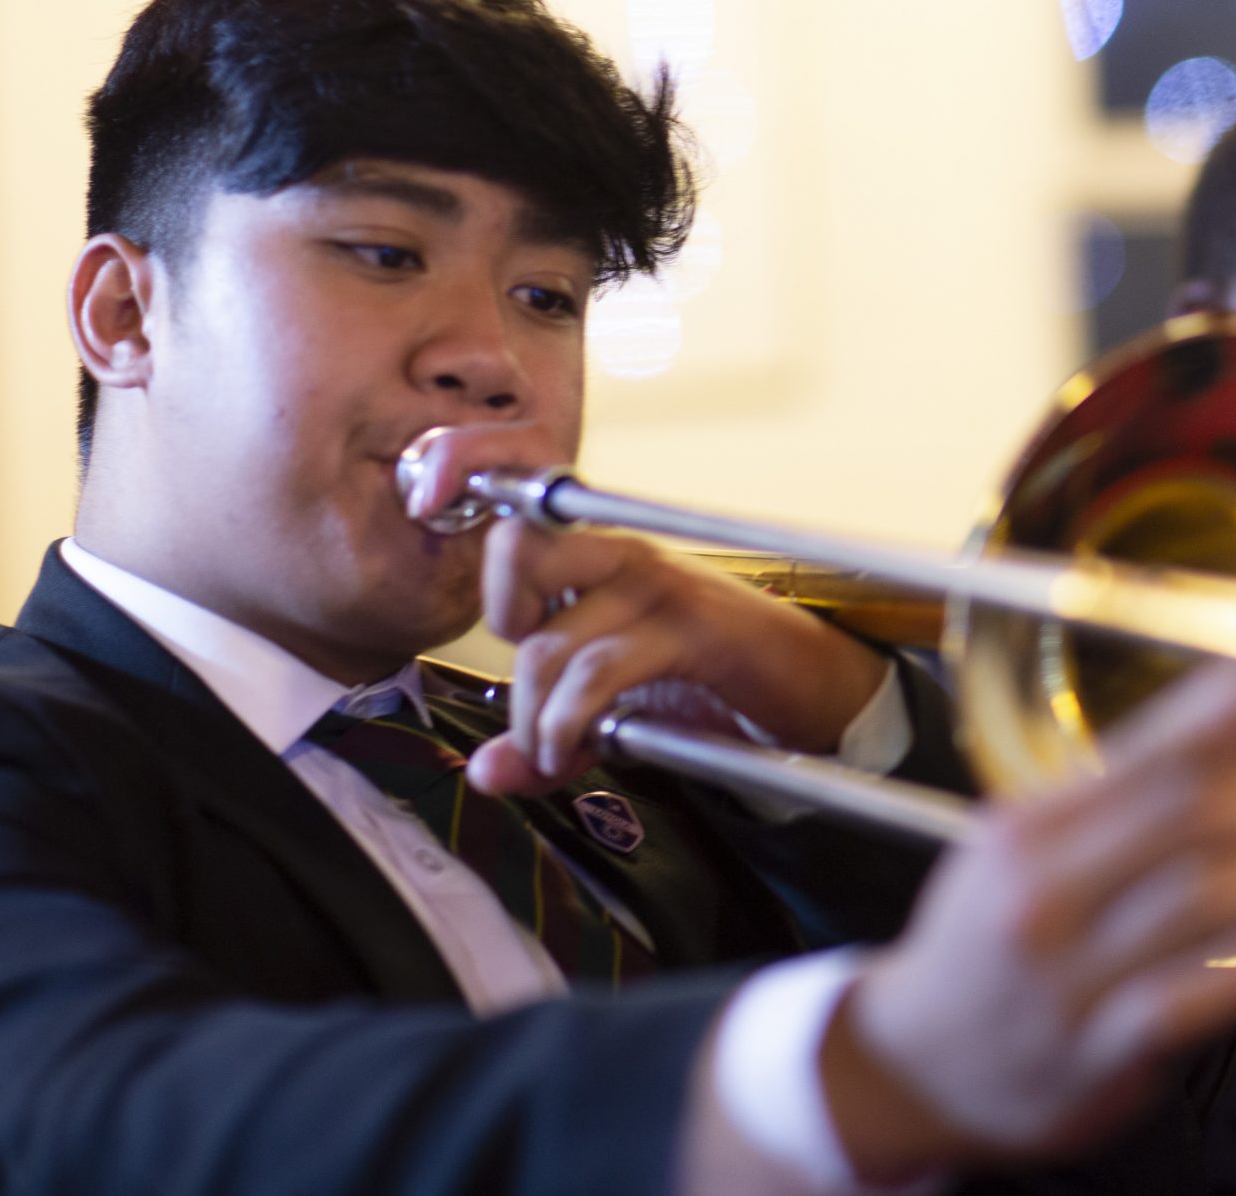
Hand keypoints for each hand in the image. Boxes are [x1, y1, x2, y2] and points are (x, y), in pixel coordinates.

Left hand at [398, 423, 891, 796]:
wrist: (810, 686)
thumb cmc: (710, 678)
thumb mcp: (615, 707)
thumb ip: (551, 734)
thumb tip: (488, 772)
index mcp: (599, 551)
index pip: (522, 476)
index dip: (465, 462)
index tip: (426, 501)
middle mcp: (625, 550)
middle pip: (521, 543)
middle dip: (499, 617)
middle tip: (524, 680)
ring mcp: (660, 583)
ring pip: (552, 637)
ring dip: (536, 716)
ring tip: (550, 751)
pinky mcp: (693, 627)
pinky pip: (599, 671)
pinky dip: (568, 724)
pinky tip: (572, 751)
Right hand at [821, 660, 1235, 1178]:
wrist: (916, 1063)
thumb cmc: (994, 938)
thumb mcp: (1032, 846)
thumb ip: (1134, 796)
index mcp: (1027, 826)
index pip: (1149, 748)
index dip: (1234, 700)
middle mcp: (1041, 891)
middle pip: (1183, 816)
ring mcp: (1067, 975)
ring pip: (1197, 898)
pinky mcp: (1096, 1052)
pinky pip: (1185, 1000)